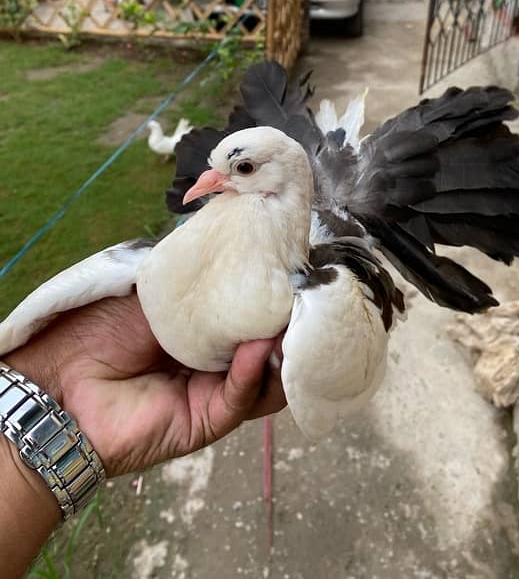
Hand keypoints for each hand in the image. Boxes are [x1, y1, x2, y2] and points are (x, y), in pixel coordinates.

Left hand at [3, 293, 285, 476]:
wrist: (62, 375)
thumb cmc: (103, 325)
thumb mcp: (157, 287)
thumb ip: (200, 275)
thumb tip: (246, 248)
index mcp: (205, 329)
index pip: (254, 317)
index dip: (276, 300)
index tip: (295, 277)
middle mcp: (215, 362)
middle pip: (269, 350)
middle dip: (289, 328)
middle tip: (305, 302)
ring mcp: (213, 393)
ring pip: (266, 380)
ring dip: (281, 354)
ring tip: (290, 324)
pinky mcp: (206, 421)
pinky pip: (238, 398)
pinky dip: (252, 373)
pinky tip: (257, 347)